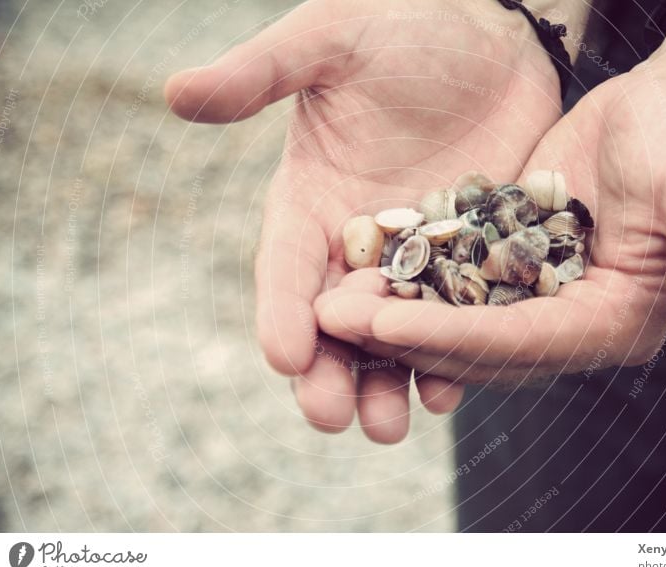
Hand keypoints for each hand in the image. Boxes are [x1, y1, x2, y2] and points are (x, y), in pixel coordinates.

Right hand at [164, 0, 571, 440]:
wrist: (488, 31)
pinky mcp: (469, 256)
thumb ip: (260, 73)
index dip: (281, 310)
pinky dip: (452, 352)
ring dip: (387, 379)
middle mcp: (357, 239)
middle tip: (332, 417)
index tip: (283, 357)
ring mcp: (416, 254)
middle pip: (335, 318)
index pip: (286, 265)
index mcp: (312, 199)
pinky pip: (456, 315)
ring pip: (393, 332)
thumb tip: (177, 92)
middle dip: (331, 370)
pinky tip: (451, 387)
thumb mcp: (328, 41)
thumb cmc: (401, 25)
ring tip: (387, 427)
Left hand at [315, 7, 665, 386]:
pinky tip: (354, 274)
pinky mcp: (506, 270)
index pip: (523, 341)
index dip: (454, 338)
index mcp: (615, 320)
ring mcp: (533, 302)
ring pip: (452, 323)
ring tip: (326, 306)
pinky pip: (448, 286)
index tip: (385, 329)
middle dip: (404, 339)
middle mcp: (569, 324)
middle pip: (478, 346)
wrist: (658, 109)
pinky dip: (404, 285)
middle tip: (331, 322)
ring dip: (390, 320)